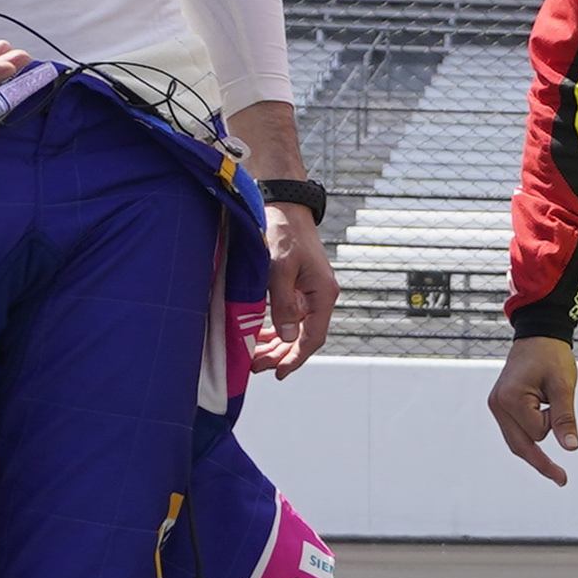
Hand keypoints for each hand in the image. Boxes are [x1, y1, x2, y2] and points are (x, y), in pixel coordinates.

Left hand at [253, 203, 336, 372]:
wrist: (284, 205)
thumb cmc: (283, 231)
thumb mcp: (279, 268)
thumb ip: (283, 304)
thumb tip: (285, 336)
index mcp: (322, 294)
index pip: (312, 337)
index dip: (295, 358)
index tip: (278, 373)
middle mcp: (319, 296)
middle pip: (303, 337)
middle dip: (281, 355)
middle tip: (256, 367)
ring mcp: (308, 292)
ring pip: (295, 329)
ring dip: (277, 345)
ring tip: (255, 357)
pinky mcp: (297, 286)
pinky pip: (289, 316)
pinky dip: (275, 329)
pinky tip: (260, 337)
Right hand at [488, 335, 577, 487]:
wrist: (538, 335)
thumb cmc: (551, 356)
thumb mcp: (563, 386)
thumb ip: (565, 418)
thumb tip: (570, 448)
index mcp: (510, 399)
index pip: (537, 433)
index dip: (554, 422)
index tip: (558, 400)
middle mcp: (498, 405)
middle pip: (520, 446)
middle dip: (542, 461)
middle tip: (562, 480)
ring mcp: (496, 406)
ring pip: (518, 441)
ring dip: (538, 438)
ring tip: (553, 414)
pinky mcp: (501, 406)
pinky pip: (517, 431)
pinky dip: (532, 432)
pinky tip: (544, 425)